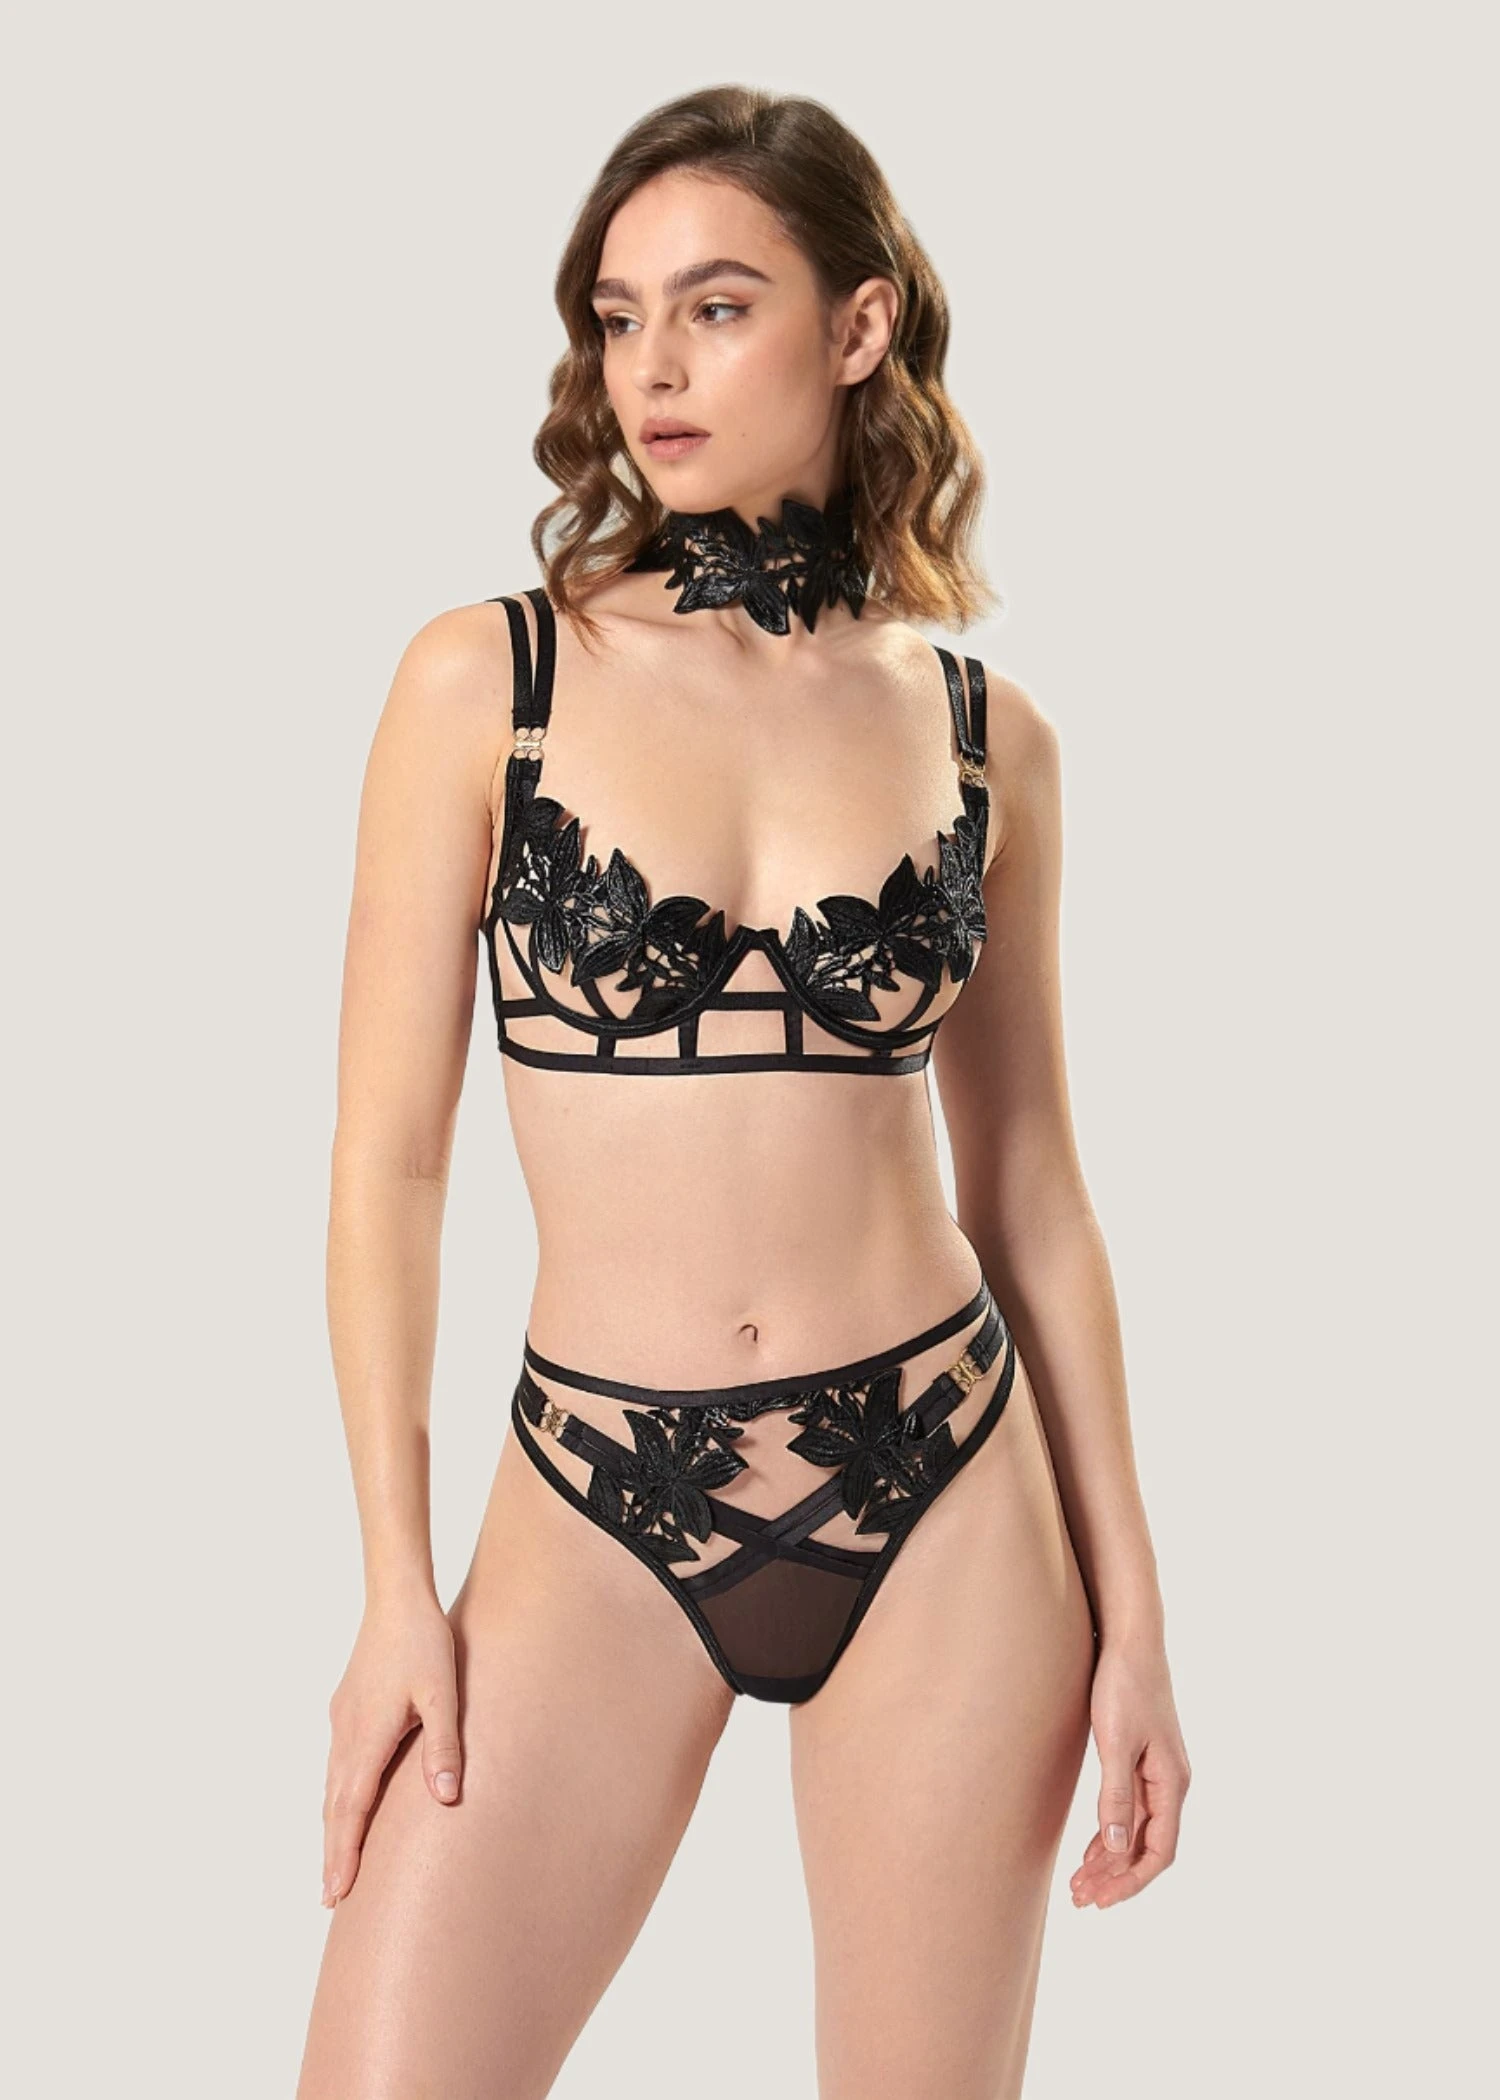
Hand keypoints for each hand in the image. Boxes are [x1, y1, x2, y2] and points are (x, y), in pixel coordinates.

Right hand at [322, 1590, 461, 1906]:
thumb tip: (445, 1799)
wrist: (396, 1597)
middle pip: (334, 1806)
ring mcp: (342, 1720)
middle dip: (332, 1851)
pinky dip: (336, 1797)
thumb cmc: (423, 1642)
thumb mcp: (442, 1694)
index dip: (343, 1852)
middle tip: (329, 1897)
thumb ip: (443, 1747)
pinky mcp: (346, 1708)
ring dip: (332, 1826)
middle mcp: (346, 1733)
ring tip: (334, 1863)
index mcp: (367, 1736)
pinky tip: (343, 1805)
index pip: (351, 1808)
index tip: (336, 1891)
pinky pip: (336, 1765)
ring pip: (332, 1786)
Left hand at [1070, 1632, 1189, 1909]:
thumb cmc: (1124, 1686)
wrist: (1130, 1640)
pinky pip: (1130, 1810)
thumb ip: (1116, 1795)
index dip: (1131, 1881)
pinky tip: (1091, 1850)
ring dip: (1110, 1859)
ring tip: (1080, 1884)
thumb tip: (1117, 1848)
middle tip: (1080, 1899)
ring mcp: (1156, 1772)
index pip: (1158, 1851)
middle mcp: (1170, 1783)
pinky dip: (1111, 1834)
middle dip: (1116, 1877)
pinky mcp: (1140, 1759)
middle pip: (1147, 1847)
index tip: (1102, 1901)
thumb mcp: (1115, 1742)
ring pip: (1136, 1831)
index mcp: (1171, 1783)